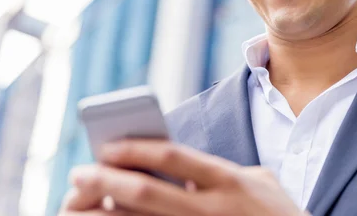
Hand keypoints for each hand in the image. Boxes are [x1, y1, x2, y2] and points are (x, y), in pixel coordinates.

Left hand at [59, 139, 306, 215]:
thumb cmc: (280, 215)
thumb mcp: (262, 181)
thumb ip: (226, 169)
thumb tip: (182, 164)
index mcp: (228, 180)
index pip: (173, 156)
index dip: (135, 149)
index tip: (106, 146)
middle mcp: (212, 209)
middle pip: (148, 191)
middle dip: (106, 181)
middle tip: (78, 173)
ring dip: (104, 214)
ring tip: (76, 205)